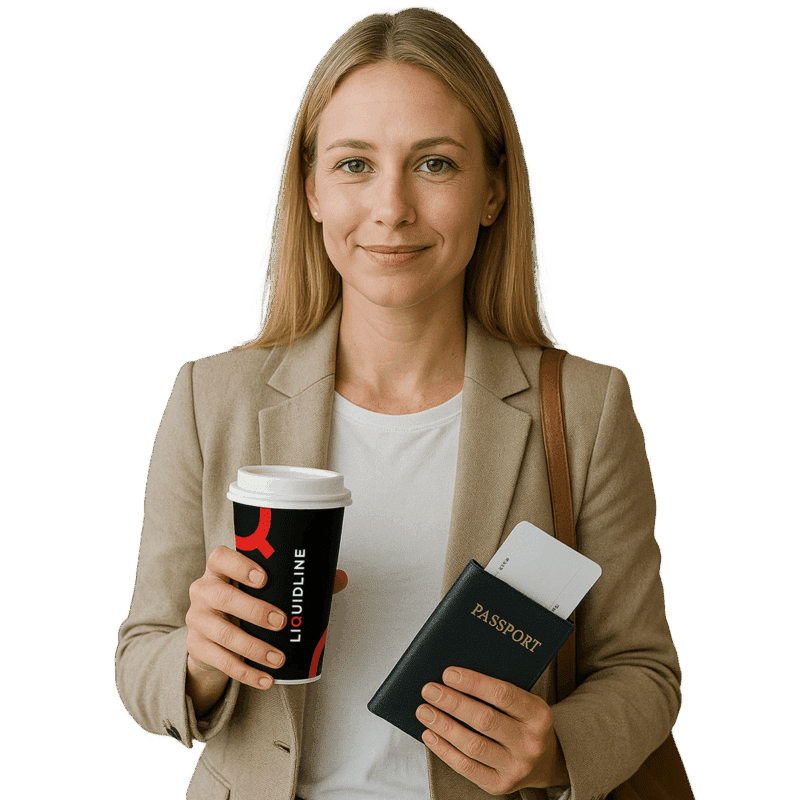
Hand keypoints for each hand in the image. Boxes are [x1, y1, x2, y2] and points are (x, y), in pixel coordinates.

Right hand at [186, 545, 347, 693]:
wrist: (212, 634)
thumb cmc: (245, 602)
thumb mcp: (265, 589)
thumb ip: (299, 581)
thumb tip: (340, 577)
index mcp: (220, 569)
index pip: (220, 557)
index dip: (240, 566)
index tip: (264, 578)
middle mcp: (203, 590)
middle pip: (223, 597)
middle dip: (254, 610)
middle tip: (281, 622)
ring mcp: (197, 619)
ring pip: (223, 634)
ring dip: (253, 648)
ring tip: (278, 658)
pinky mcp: (196, 647)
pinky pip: (220, 662)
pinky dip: (245, 673)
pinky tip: (265, 679)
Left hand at [416, 666, 567, 794]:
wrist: (545, 761)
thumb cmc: (524, 721)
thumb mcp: (524, 702)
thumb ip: (497, 690)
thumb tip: (454, 676)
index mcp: (539, 715)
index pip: (503, 694)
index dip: (473, 683)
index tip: (448, 674)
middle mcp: (531, 743)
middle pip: (485, 720)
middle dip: (452, 703)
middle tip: (429, 690)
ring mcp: (516, 767)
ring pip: (473, 745)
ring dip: (444, 726)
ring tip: (424, 711)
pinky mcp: (500, 785)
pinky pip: (466, 767)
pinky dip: (444, 749)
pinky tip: (430, 734)